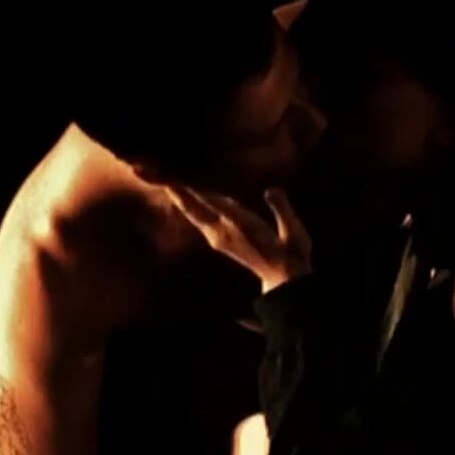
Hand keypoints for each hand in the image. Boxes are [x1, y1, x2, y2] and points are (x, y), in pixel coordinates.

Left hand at [166, 187, 311, 293]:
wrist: (283, 278)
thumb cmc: (291, 253)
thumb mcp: (294, 232)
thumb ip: (281, 209)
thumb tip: (271, 190)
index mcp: (243, 227)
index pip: (215, 203)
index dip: (197, 190)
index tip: (181, 177)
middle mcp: (226, 233)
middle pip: (196, 209)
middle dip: (179, 193)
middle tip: (160, 176)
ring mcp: (220, 238)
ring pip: (194, 215)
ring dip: (180, 199)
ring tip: (167, 182)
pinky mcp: (219, 241)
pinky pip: (199, 220)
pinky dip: (189, 207)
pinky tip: (184, 199)